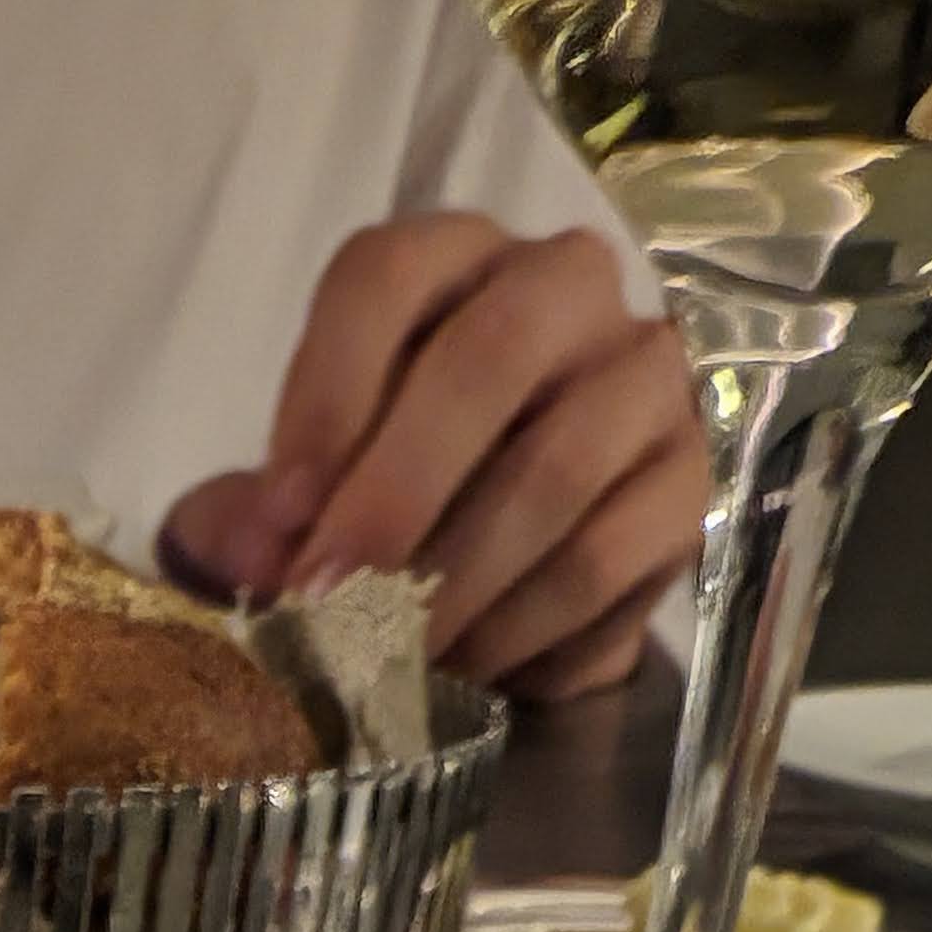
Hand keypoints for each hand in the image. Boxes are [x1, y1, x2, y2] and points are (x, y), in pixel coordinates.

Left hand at [158, 217, 706, 702]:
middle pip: (487, 357)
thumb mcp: (309, 497)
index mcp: (454, 261)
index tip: (278, 517)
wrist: (519, 578)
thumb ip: (256, 516)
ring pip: (553, 468)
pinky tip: (467, 670)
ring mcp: (642, 377)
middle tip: (329, 600)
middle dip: (393, 493)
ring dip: (453, 580)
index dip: (324, 395)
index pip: (387, 276)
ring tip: (387, 655)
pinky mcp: (687, 481)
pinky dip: (520, 629)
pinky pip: (603, 557)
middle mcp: (563, 288)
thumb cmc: (400, 506)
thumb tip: (245, 552)